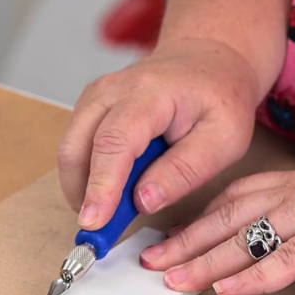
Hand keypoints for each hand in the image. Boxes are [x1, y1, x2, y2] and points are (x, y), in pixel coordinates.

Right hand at [57, 38, 260, 229]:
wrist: (208, 60)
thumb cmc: (220, 99)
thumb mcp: (224, 139)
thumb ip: (185, 170)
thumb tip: (143, 201)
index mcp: (150, 93)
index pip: (113, 143)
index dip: (101, 187)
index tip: (93, 223)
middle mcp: (111, 90)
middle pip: (77, 148)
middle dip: (82, 195)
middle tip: (99, 234)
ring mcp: (95, 97)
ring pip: (70, 151)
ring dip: (82, 188)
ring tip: (111, 215)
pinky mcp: (89, 109)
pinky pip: (76, 148)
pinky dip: (87, 177)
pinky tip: (111, 193)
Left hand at [139, 123, 294, 294]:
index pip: (239, 199)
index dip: (201, 218)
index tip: (173, 235)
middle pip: (228, 217)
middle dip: (185, 240)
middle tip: (151, 261)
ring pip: (246, 238)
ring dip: (204, 260)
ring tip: (170, 281)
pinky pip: (288, 259)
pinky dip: (254, 276)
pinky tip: (226, 291)